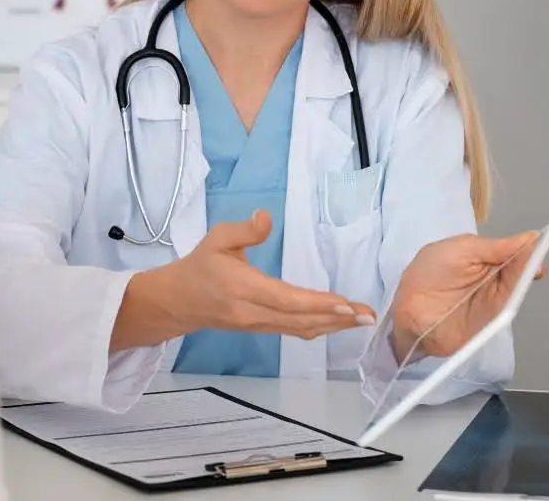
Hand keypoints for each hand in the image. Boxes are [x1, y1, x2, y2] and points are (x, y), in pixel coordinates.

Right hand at [178, 210, 376, 335]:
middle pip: (300, 320)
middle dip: (337, 319)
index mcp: (242, 288)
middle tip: (368, 314)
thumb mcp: (216, 238)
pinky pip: (294, 330)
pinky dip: (320, 327)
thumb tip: (266, 217)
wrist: (180, 301)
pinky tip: (338, 323)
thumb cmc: (200, 267)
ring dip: (334, 326)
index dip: (316, 303)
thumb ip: (243, 229)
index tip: (345, 303)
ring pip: (300, 328)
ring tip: (362, 320)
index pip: (285, 299)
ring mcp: (258, 325)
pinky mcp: (262, 329)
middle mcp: (253, 312)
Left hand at [389, 231, 547, 361]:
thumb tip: (528, 238)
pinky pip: (508, 305)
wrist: (408, 312)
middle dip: (529, 261)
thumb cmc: (427, 275)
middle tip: (536, 257)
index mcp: (483, 256)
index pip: (511, 250)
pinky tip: (519, 286)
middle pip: (518, 268)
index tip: (538, 242)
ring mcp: (494, 298)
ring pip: (516, 285)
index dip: (526, 247)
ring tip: (531, 267)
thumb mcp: (458, 250)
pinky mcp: (492, 318)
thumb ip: (492, 247)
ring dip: (524, 277)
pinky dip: (515, 296)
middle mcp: (492, 277)